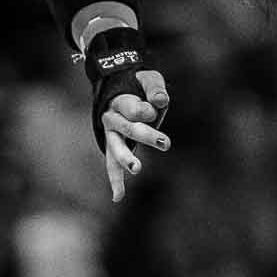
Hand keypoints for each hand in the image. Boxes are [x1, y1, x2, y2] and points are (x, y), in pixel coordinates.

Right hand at [100, 68, 170, 203]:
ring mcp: (110, 135)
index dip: (146, 110)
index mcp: (119, 100)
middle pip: (129, 128)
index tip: (156, 108)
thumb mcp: (149, 79)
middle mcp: (111, 119)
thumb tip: (161, 102)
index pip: (133, 109)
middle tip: (166, 143)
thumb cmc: (140, 86)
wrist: (120, 90)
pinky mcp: (113, 148)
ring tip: (137, 168)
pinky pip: (111, 165)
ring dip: (127, 159)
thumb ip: (155, 88)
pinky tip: (118, 197)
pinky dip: (115, 180)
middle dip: (147, 136)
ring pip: (116, 149)